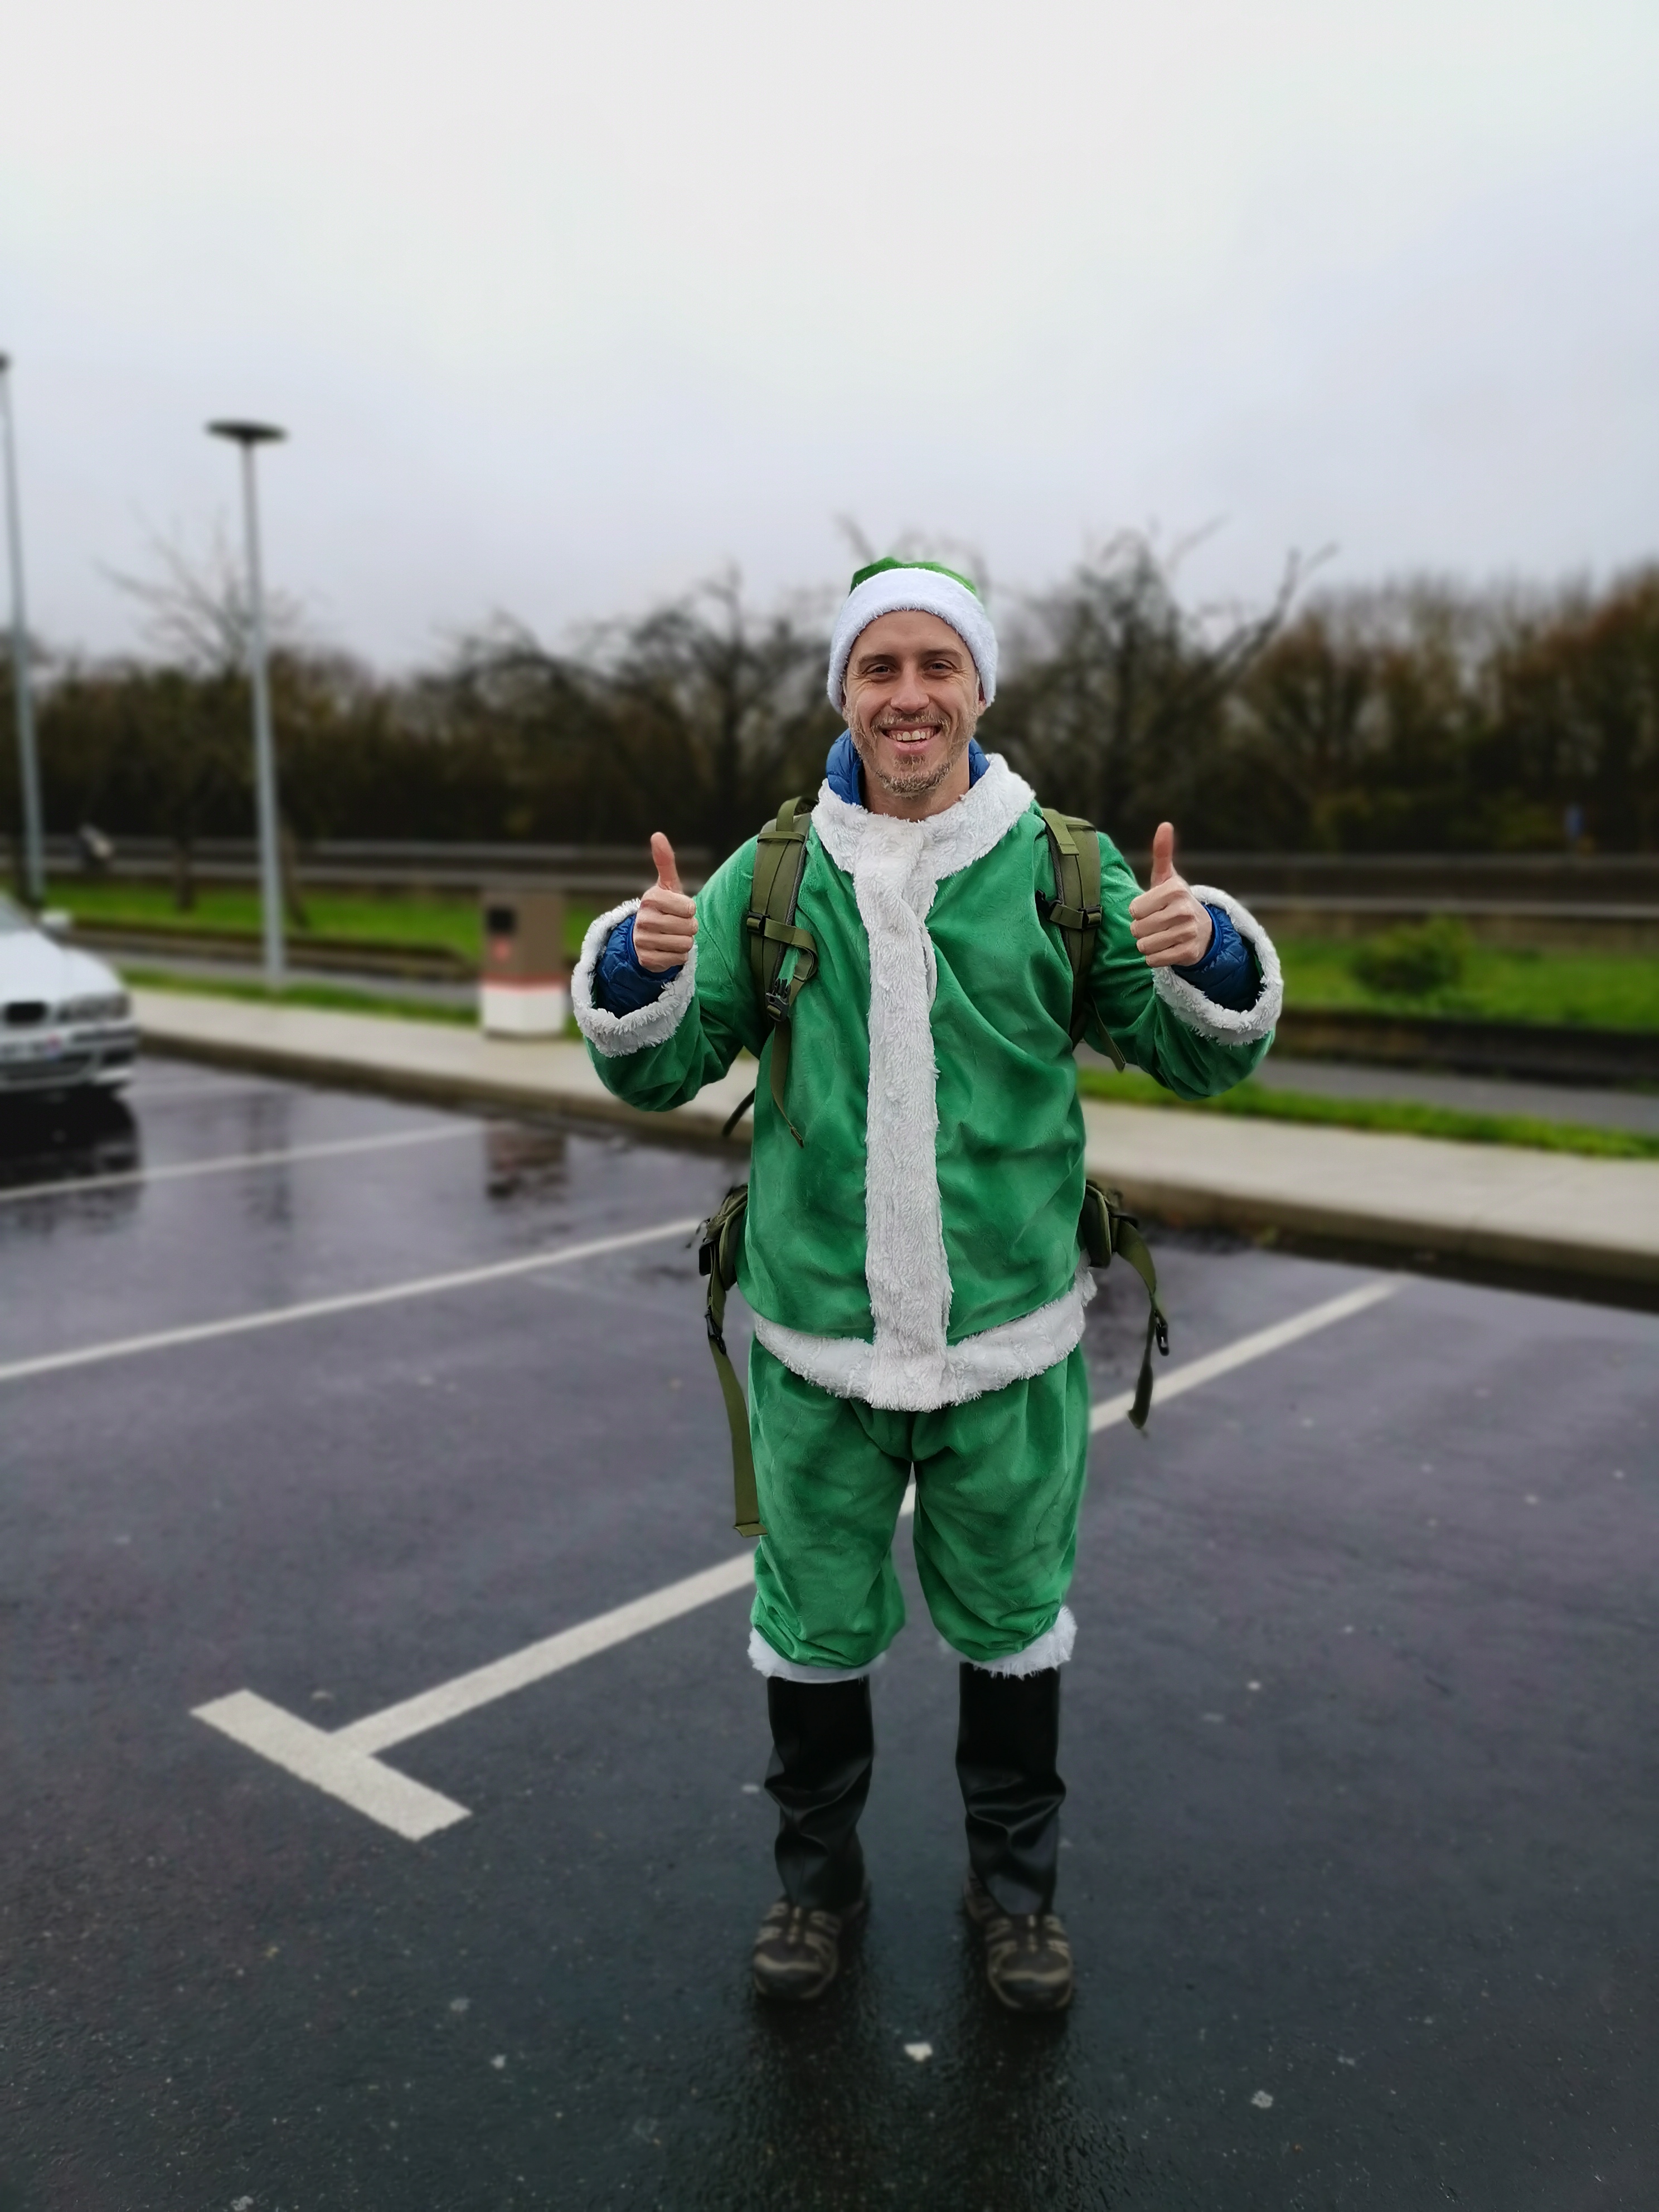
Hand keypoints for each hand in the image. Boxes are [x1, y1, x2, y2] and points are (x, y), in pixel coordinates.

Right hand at [633, 832, 697, 972]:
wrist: (647, 937)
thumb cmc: (664, 908)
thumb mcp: (667, 885)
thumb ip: (665, 861)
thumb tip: (657, 835)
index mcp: (650, 898)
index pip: (689, 907)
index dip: (690, 909)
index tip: (680, 908)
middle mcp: (643, 919)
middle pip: (689, 927)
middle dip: (689, 927)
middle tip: (677, 924)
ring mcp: (643, 940)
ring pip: (685, 944)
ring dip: (684, 941)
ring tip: (672, 936)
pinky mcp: (646, 959)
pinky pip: (678, 959)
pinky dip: (678, 956)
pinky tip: (667, 949)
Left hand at [1128, 822, 1212, 968]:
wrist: (1203, 930)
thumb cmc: (1175, 901)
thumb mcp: (1167, 878)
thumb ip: (1162, 853)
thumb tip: (1165, 824)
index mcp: (1175, 890)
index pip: (1134, 910)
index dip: (1138, 912)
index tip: (1151, 908)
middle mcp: (1183, 910)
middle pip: (1137, 929)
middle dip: (1140, 930)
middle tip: (1155, 924)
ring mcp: (1188, 933)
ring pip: (1144, 946)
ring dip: (1147, 944)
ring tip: (1160, 936)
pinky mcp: (1188, 953)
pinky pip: (1153, 960)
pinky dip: (1154, 957)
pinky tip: (1166, 948)